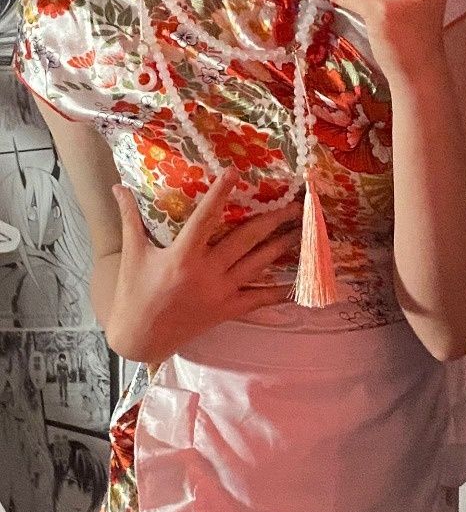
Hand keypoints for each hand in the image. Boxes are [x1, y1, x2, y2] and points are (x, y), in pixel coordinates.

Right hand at [107, 167, 303, 362]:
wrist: (140, 338)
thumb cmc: (133, 294)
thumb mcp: (131, 254)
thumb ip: (129, 219)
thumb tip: (118, 187)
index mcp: (182, 256)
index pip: (205, 218)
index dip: (220, 194)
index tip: (235, 173)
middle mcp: (206, 273)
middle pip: (245, 239)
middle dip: (271, 221)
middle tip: (293, 206)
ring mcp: (220, 292)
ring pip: (257, 264)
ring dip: (281, 247)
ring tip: (301, 232)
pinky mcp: (227, 310)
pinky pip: (258, 299)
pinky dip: (278, 292)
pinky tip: (298, 282)